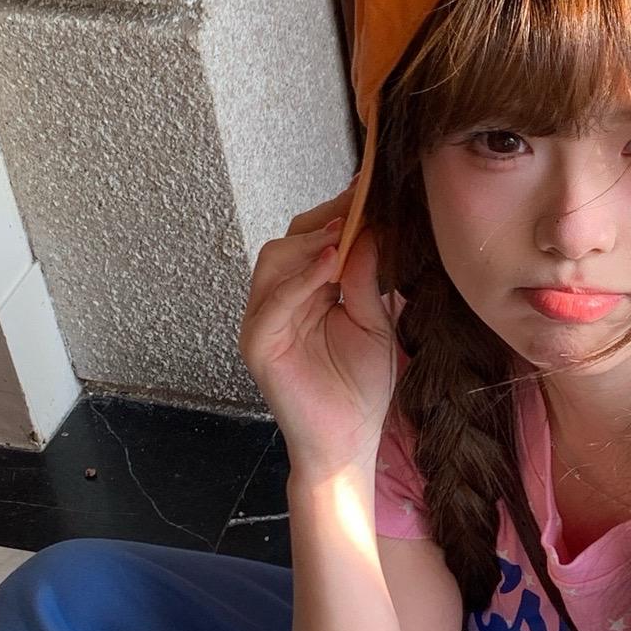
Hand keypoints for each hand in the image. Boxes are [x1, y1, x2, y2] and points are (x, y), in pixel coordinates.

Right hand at [239, 193, 398, 482]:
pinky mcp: (257, 343)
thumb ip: (365, 276)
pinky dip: (302, 278)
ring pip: (275, 260)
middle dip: (326, 219)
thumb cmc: (360, 388)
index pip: (314, 240)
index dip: (338, 213)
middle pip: (290, 241)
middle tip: (361, 201)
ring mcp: (264, 320)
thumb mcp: (372, 320)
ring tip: (348, 230)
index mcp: (306, 292)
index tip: (369, 187)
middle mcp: (278, 300)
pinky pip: (274, 300)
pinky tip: (331, 262)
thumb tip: (371, 224)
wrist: (347, 442)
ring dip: (313, 243)